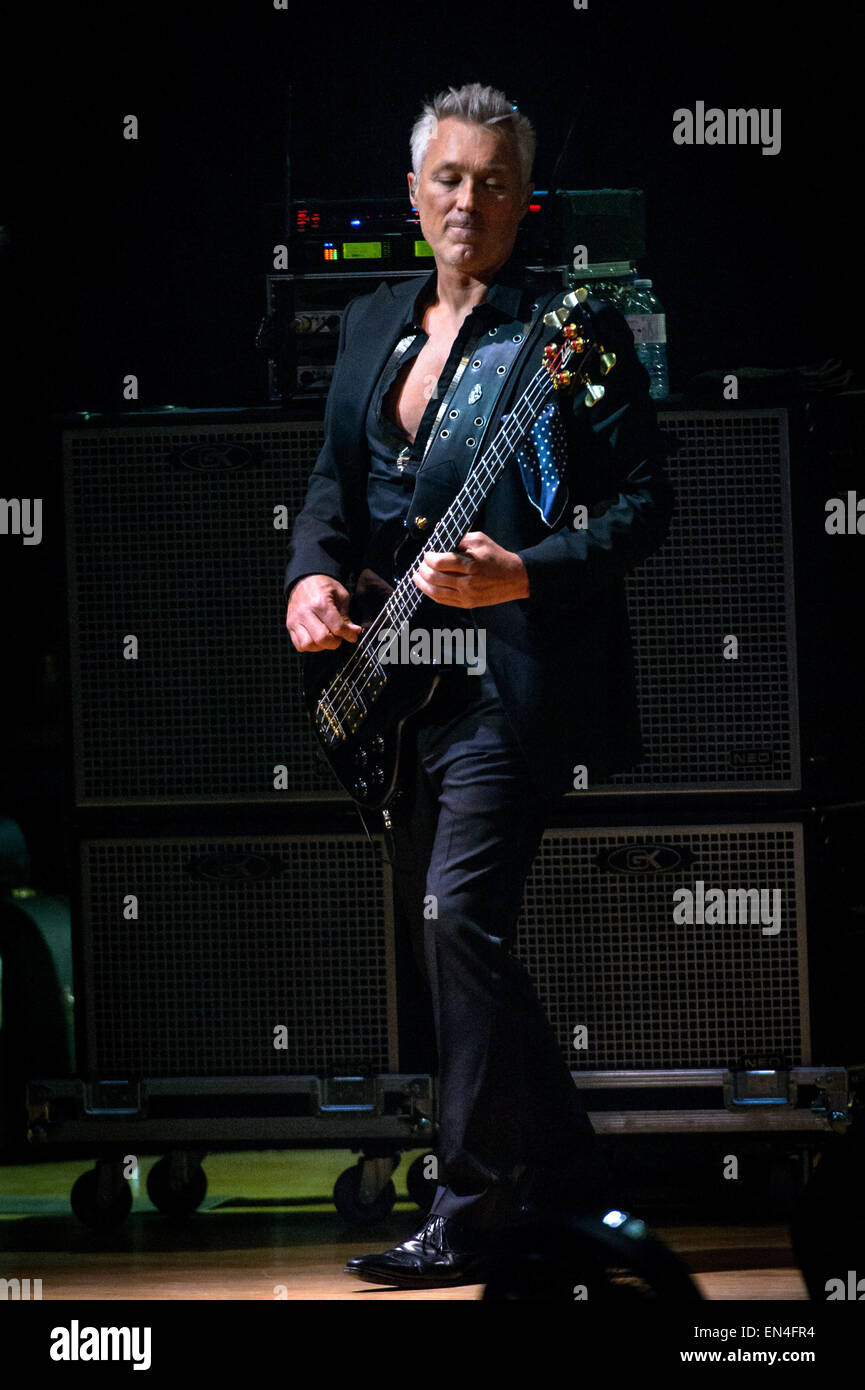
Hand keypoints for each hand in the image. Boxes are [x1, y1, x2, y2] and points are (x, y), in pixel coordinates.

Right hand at [286, 575, 362, 650]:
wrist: (304, 579)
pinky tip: (316, 638)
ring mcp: (295, 620)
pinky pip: (299, 645)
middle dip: (335, 642)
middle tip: (339, 636)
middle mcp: (305, 612)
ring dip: (321, 646)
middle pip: (322, 639)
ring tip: (326, 637)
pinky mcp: (290, 625)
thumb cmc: (323, 586)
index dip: (349, 635)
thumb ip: (346, 616)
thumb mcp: (341, 596)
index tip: (352, 635)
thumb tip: (353, 632)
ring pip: (308, 645)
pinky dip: (310, 646)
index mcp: (320, 603)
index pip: (337, 628)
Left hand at [411, 531, 529, 606]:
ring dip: (422, 584)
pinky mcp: (467, 603)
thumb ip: (459, 537)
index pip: (439, 563)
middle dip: (422, 570)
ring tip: (417, 576)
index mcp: (470, 564)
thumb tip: (438, 535)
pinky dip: (431, 594)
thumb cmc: (496, 556)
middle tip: (420, 564)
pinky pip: (443, 601)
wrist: (515, 578)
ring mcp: (467, 595)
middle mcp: (467, 582)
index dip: (428, 558)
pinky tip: (427, 587)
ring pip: (435, 592)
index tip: (427, 554)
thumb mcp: (480, 540)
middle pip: (434, 578)